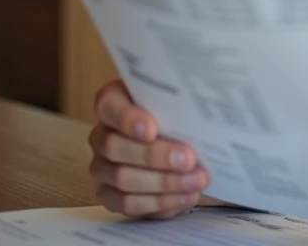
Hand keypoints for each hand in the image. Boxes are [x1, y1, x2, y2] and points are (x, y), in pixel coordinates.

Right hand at [87, 80, 210, 218]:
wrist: (187, 147)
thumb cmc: (182, 118)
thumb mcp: (183, 104)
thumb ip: (183, 103)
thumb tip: (205, 110)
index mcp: (114, 104)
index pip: (109, 106)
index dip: (127, 118)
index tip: (151, 129)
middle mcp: (102, 135)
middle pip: (115, 147)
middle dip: (155, 156)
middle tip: (188, 159)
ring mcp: (103, 167)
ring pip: (123, 178)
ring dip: (164, 183)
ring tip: (197, 180)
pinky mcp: (110, 195)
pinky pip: (129, 204)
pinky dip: (161, 203)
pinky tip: (187, 196)